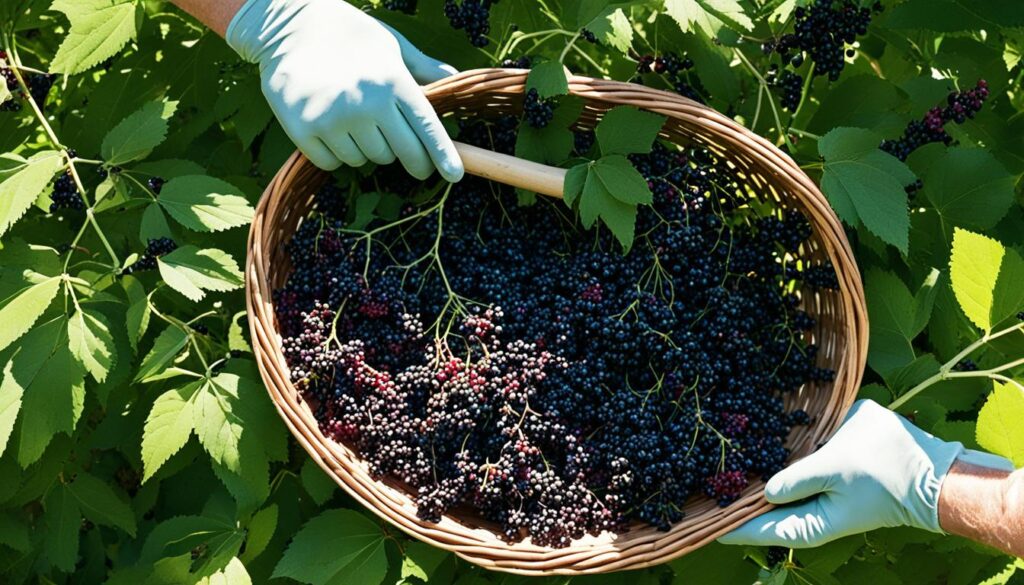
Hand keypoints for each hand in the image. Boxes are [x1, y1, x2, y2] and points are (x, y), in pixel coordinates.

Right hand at [226, 0, 463, 180]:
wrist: (290, 25)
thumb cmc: (349, 34)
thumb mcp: (391, 45)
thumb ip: (423, 68)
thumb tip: (456, 77)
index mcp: (393, 82)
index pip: (426, 130)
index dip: (442, 156)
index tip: (454, 175)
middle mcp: (366, 104)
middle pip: (399, 153)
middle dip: (405, 155)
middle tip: (401, 149)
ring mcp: (334, 119)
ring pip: (365, 160)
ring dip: (365, 149)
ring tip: (353, 119)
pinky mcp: (304, 130)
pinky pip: (333, 163)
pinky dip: (335, 154)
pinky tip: (330, 128)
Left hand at [719, 399, 1014, 546]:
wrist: (933, 472)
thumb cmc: (886, 469)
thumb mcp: (835, 467)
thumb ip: (797, 476)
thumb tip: (765, 489)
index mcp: (808, 522)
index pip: (755, 528)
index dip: (724, 523)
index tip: (693, 519)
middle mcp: (808, 513)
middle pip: (757, 510)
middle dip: (728, 498)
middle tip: (690, 484)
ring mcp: (817, 495)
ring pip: (770, 489)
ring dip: (746, 477)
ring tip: (709, 465)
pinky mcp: (825, 475)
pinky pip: (789, 471)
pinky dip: (769, 461)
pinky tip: (748, 445)